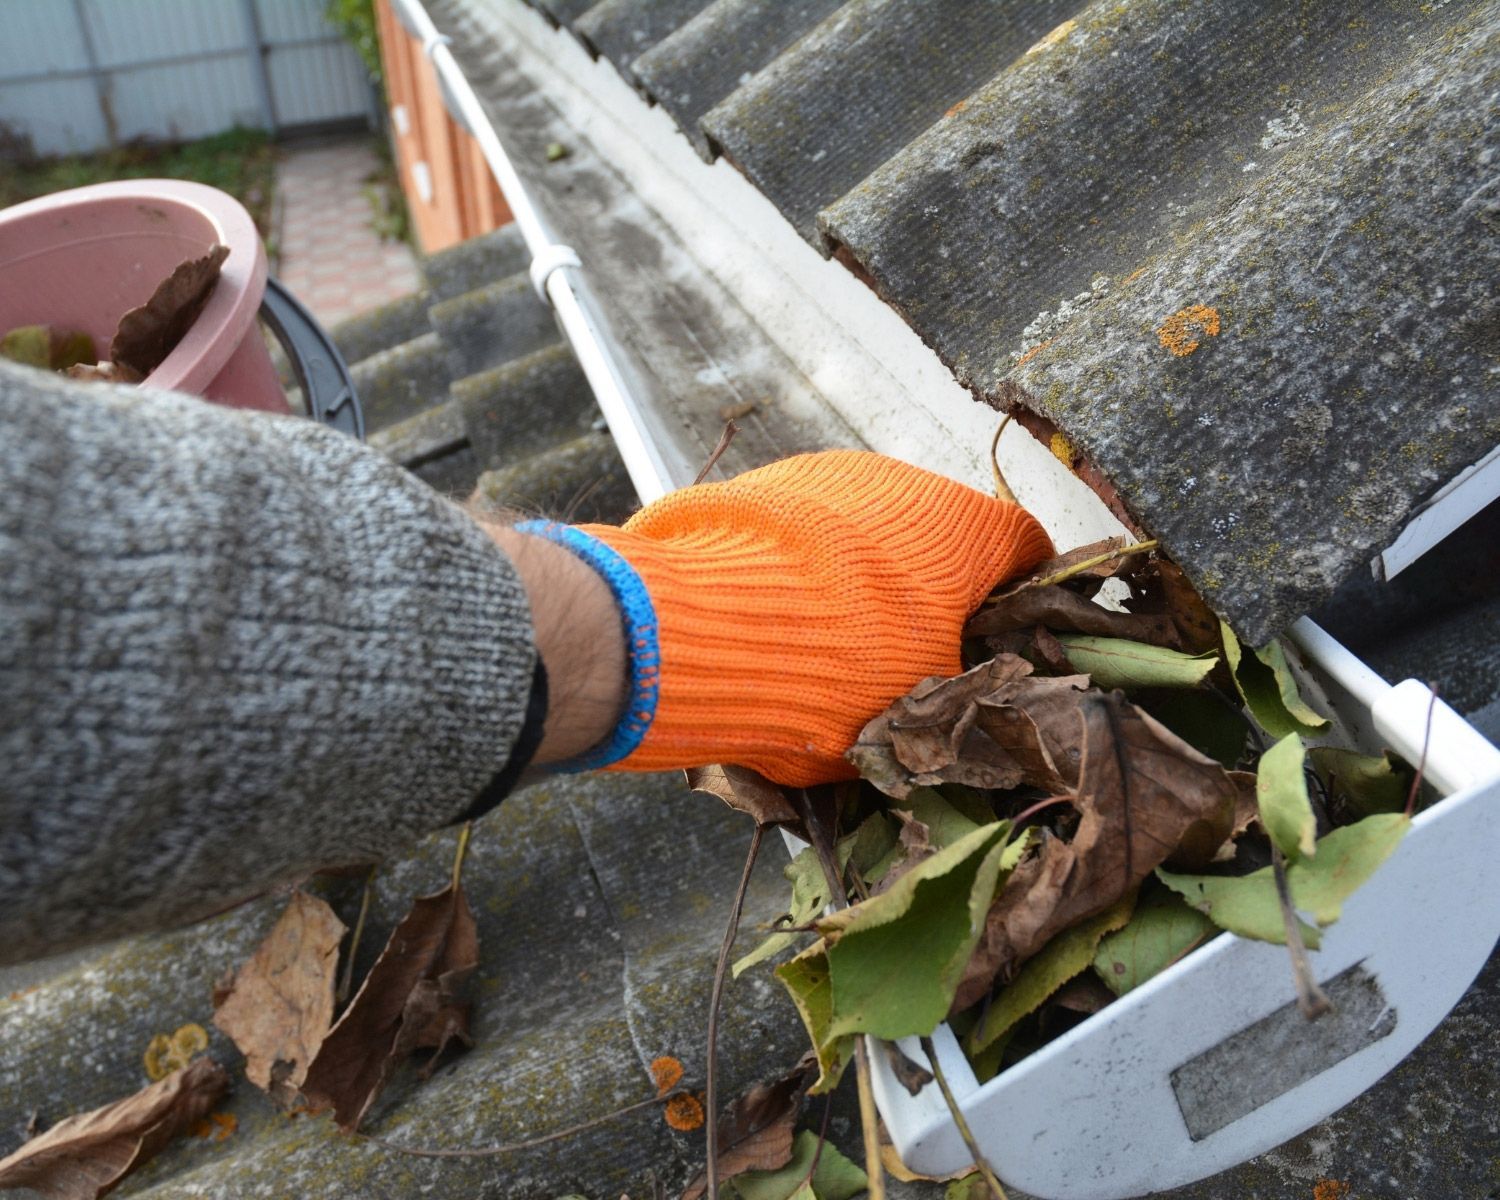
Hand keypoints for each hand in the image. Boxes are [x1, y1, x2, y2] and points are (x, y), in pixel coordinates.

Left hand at [522, 450, 1052, 785]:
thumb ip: (957, 691)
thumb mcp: (918, 708)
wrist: (699, 628)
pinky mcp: (760, 483)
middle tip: (909, 660)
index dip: (1024, 598)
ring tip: (828, 646)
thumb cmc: (838, 672)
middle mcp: (906, 481)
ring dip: (864, 579)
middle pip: (942, 539)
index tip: (1006, 640)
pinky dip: (804, 567)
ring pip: (868, 530)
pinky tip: (775, 618)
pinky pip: (804, 529)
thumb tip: (962, 697)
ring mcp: (828, 474)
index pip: (1028, 548)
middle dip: (933, 594)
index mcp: (967, 529)